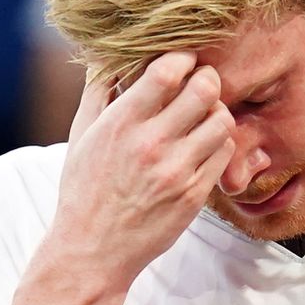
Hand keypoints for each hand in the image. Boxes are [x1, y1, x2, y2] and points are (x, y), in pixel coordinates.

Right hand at [43, 51, 235, 294]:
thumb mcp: (81, 135)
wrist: (92, 251)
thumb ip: (97, 90)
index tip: (181, 61)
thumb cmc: (84, 190)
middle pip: (206, 89)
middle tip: (200, 85)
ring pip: (222, 120)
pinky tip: (202, 146)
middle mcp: (151, 145)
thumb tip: (105, 54)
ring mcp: (176, 172)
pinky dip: (218, 143)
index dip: (182, 57)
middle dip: (207, 79)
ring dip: (216, 112)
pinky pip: (224, 153)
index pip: (167, 71)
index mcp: (121, 124)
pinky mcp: (194, 195)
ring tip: (202, 118)